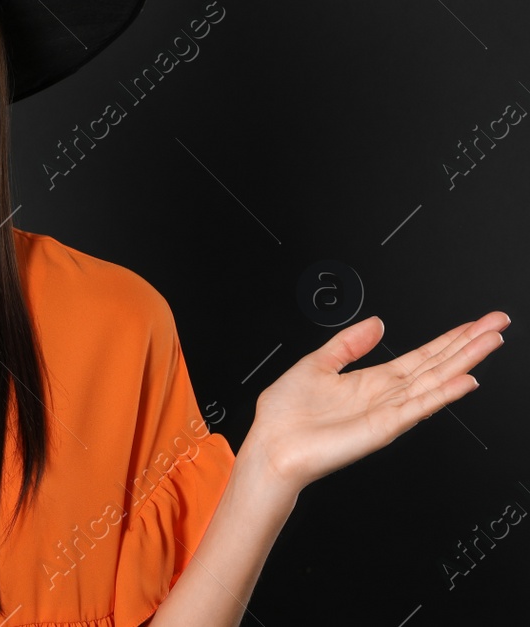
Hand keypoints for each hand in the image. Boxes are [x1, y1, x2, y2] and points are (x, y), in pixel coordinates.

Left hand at [245, 310, 509, 491]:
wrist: (271, 447)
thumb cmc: (286, 416)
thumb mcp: (316, 364)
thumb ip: (347, 343)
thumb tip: (376, 322)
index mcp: (373, 381)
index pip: (422, 355)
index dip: (450, 338)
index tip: (476, 323)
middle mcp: (386, 396)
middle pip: (438, 365)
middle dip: (469, 344)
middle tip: (498, 322)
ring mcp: (388, 412)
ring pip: (436, 381)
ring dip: (465, 361)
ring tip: (492, 341)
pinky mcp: (382, 428)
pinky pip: (417, 407)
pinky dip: (442, 394)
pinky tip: (465, 381)